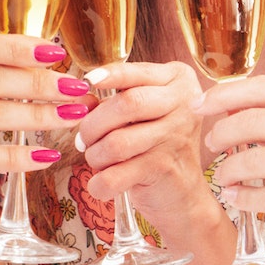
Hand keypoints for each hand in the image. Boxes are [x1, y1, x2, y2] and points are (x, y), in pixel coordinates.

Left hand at [76, 61, 229, 243]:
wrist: (181, 192)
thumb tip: (80, 99)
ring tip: (97, 160)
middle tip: (84, 139)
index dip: (111, 75)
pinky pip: (115, 175)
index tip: (89, 80)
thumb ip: (113, 102)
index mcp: (178, 81)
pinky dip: (99, 183)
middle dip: (93, 124)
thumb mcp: (140, 115)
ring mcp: (176, 136)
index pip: (138, 72)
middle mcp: (184, 104)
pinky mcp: (165, 168)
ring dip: (95, 155)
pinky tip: (101, 183)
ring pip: (116, 142)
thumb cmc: (155, 146)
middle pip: (126, 104)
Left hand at [198, 76, 264, 264]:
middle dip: (219, 133)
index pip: (262, 88)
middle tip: (210, 144)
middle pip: (248, 120)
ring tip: (224, 176)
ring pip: (250, 160)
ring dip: (228, 169)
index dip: (224, 95)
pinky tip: (238, 199)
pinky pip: (262, 197)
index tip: (201, 105)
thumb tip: (245, 111)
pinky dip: (242, 198)